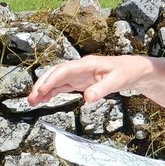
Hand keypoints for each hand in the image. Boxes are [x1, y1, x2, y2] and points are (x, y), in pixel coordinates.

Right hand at [27, 54, 150, 106]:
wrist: (133, 70)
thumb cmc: (126, 72)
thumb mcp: (117, 81)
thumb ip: (102, 89)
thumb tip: (87, 99)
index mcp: (87, 64)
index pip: (65, 69)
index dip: (52, 79)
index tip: (42, 90)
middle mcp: (79, 67)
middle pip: (56, 73)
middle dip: (43, 84)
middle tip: (32, 98)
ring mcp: (78, 74)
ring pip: (56, 80)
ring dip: (44, 89)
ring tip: (32, 102)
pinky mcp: (79, 81)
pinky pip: (61, 86)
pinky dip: (51, 92)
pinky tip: (43, 100)